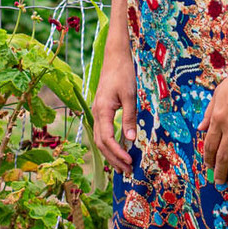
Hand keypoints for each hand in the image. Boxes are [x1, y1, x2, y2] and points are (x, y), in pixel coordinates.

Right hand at [93, 44, 137, 174]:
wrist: (115, 56)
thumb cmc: (123, 72)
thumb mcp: (130, 94)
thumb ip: (129, 117)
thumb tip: (130, 139)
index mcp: (102, 110)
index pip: (107, 139)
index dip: (117, 153)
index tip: (129, 161)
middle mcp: (96, 113)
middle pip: (101, 143)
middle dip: (114, 159)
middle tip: (128, 172)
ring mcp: (98, 112)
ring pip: (100, 139)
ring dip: (111, 154)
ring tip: (123, 167)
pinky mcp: (102, 110)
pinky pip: (103, 132)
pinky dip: (110, 144)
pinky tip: (119, 149)